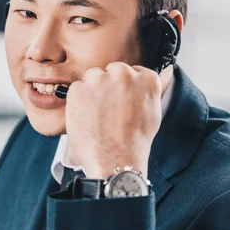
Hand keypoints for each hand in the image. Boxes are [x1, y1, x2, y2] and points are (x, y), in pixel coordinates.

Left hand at [63, 62, 162, 178]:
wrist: (115, 158)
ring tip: (97, 114)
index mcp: (146, 78)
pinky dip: (79, 100)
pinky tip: (87, 117)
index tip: (121, 99)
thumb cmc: (134, 141)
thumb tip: (138, 83)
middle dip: (108, 86)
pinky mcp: (79, 88)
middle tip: (108, 108)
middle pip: (111, 71)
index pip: (133, 72)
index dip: (124, 87)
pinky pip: (77, 88)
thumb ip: (144, 92)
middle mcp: (123, 73)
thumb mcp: (152, 112)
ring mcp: (99, 79)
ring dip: (92, 90)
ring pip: (92, 77)